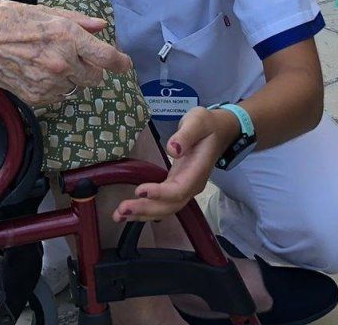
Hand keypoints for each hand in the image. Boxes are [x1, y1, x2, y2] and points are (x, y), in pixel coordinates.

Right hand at [0, 0, 131, 104]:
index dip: (120, 62)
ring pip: (77, 87)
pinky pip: (58, 95)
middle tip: (77, 58)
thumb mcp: (46, 11)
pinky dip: (55, 87)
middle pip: (95, 77)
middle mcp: (63, 61)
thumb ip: (77, 21)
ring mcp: (50, 82)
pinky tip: (40, 72)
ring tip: (51, 63)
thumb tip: (100, 26)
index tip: (124, 63)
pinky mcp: (37, 96)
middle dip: (91, 68)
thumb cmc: (10, 20)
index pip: (107, 57)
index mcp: (68, 37)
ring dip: (72, 78)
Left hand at [113, 106, 241, 221]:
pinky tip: (128, 212)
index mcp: (198, 171)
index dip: (160, 194)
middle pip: (170, 205)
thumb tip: (173, 149)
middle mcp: (192, 185)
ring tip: (119, 216)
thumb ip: (186, 134)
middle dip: (146, 209)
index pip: (179, 189)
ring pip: (165, 208)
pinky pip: (162, 203)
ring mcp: (184, 187)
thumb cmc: (207, 124)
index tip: (139, 190)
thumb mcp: (198, 121)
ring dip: (143, 214)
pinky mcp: (176, 186)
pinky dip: (145, 209)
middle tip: (122, 209)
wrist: (218, 131)